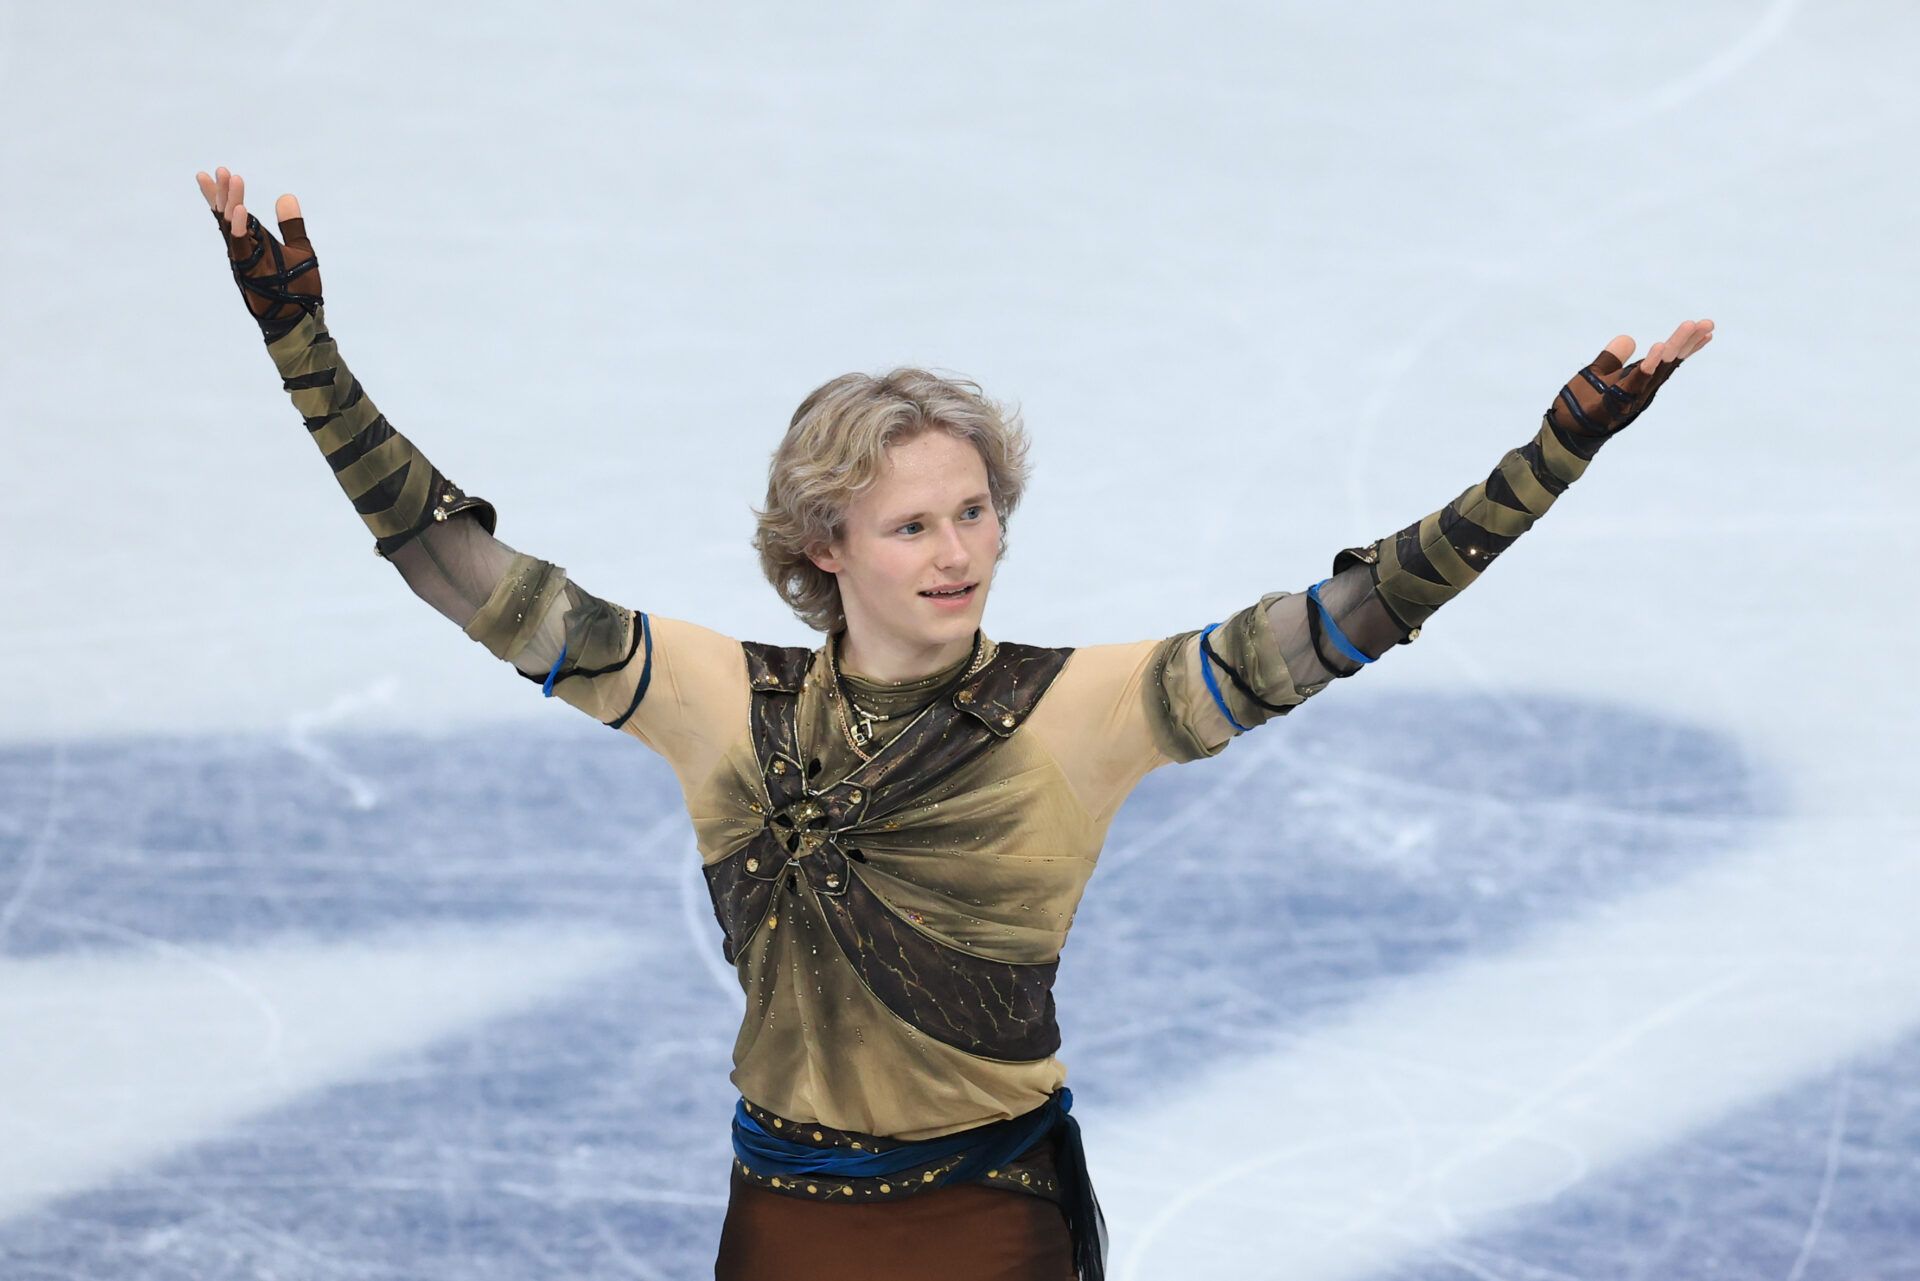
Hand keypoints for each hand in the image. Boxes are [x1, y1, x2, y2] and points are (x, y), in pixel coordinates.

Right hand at [195, 165, 321, 338]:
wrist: (302, 319)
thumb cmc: (299, 287)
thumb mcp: (299, 250)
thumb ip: (291, 225)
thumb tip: (287, 196)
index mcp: (254, 242)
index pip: (233, 214)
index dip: (224, 194)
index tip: (218, 173)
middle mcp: (245, 250)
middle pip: (227, 217)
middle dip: (222, 194)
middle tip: (219, 170)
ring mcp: (246, 262)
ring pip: (232, 229)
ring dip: (231, 204)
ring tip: (231, 179)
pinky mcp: (250, 274)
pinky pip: (242, 249)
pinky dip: (240, 229)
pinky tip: (240, 209)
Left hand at [1552, 318, 1714, 438]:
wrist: (1564, 431)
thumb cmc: (1582, 404)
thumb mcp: (1598, 374)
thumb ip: (1612, 358)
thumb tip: (1628, 339)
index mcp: (1639, 381)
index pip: (1668, 361)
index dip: (1687, 346)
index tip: (1706, 328)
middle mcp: (1640, 391)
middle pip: (1668, 364)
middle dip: (1687, 343)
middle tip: (1708, 323)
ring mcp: (1629, 399)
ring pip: (1656, 371)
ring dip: (1672, 348)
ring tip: (1688, 327)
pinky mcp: (1613, 405)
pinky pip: (1633, 384)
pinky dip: (1646, 367)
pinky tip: (1659, 347)